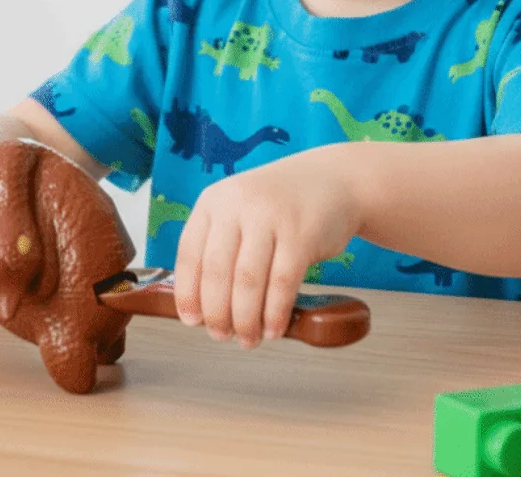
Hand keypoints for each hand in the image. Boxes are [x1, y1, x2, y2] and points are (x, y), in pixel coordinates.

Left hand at [173, 146, 361, 348]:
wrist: (332, 180)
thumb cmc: (279, 205)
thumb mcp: (240, 210)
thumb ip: (219, 245)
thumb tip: (200, 305)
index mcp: (214, 200)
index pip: (189, 252)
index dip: (187, 292)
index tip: (191, 320)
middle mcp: (238, 204)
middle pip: (216, 271)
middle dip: (216, 313)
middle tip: (221, 336)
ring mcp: (270, 216)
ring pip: (247, 281)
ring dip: (245, 319)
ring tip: (248, 339)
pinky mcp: (301, 234)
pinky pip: (282, 283)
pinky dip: (275, 313)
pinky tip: (274, 329)